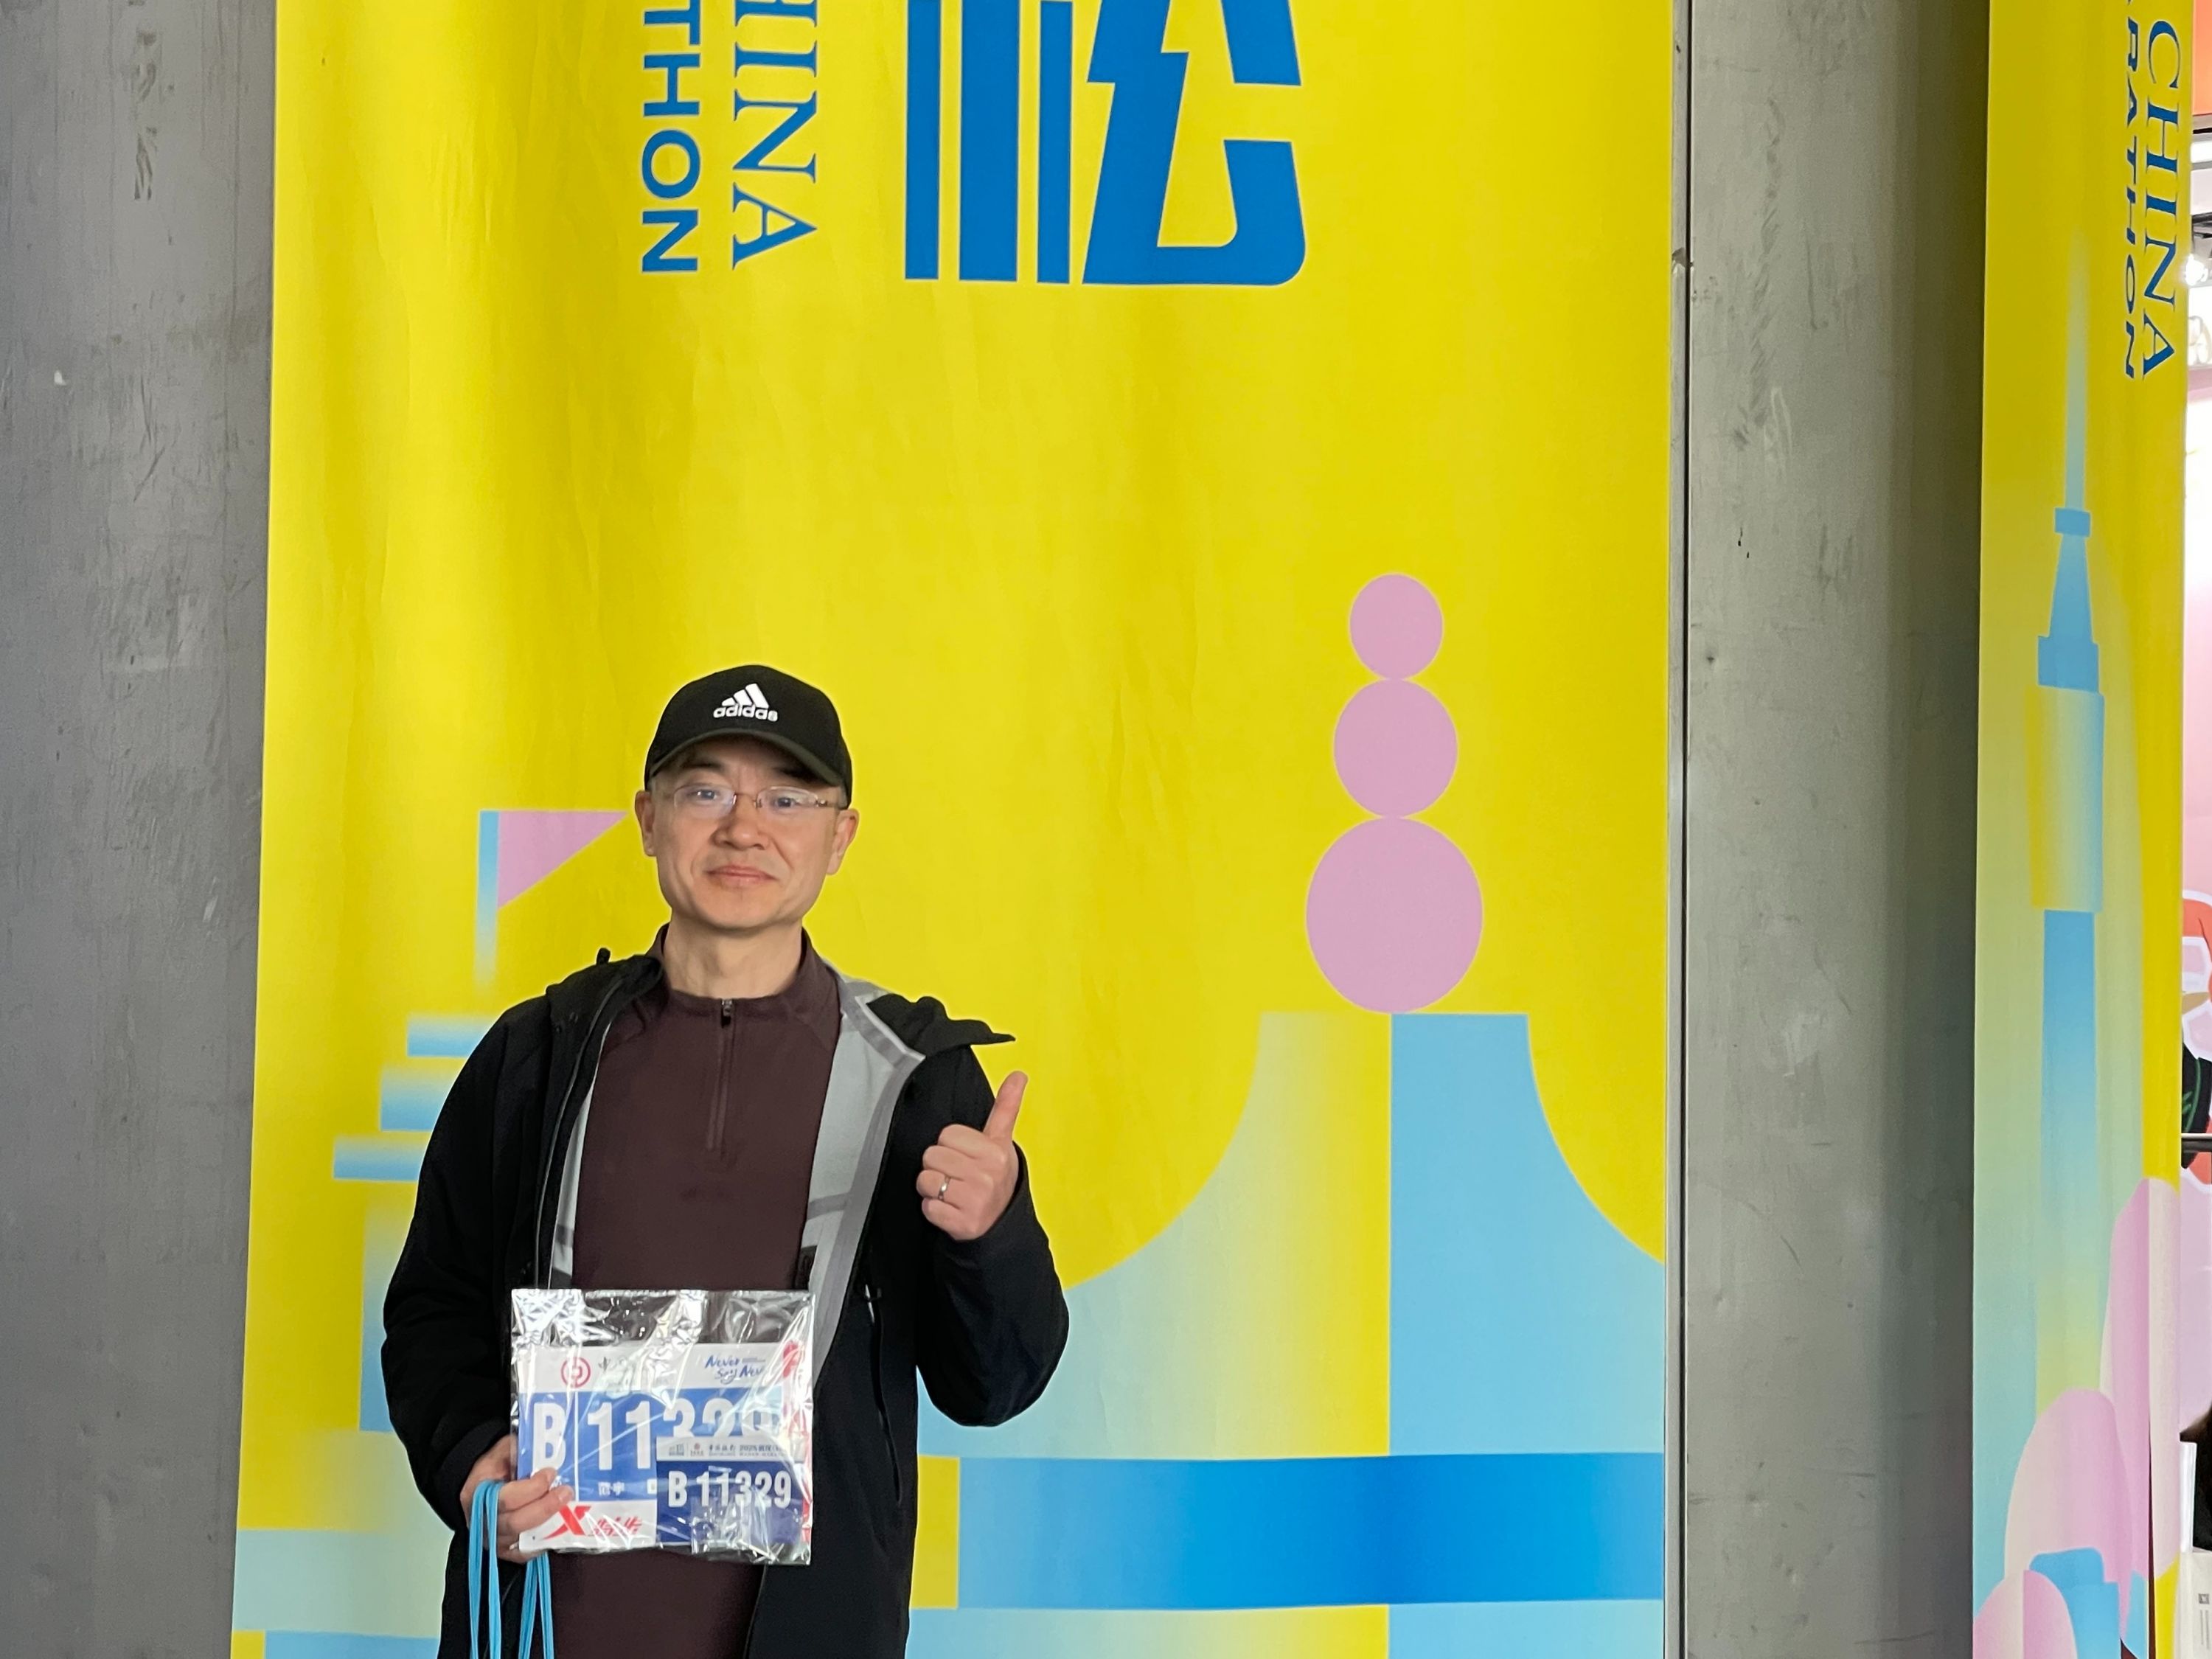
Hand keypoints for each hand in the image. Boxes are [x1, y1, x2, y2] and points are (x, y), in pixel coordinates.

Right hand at [460, 1434, 570, 1561]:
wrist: (481, 1485)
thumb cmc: (494, 1467)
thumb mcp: (502, 1450)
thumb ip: (518, 1452)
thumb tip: (543, 1454)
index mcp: (476, 1494)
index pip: (505, 1498)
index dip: (531, 1489)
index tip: (550, 1473)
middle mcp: (482, 1522)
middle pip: (515, 1523)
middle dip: (545, 1507)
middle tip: (566, 1492)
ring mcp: (493, 1540)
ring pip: (522, 1541)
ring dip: (549, 1525)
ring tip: (568, 1507)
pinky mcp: (505, 1551)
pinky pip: (525, 1554)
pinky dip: (543, 1544)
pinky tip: (560, 1527)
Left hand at [916, 1072, 1025, 1241]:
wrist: (1003, 1222)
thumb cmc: (996, 1177)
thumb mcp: (1002, 1141)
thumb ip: (1006, 1106)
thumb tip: (1019, 1074)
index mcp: (994, 1152)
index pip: (947, 1134)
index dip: (951, 1145)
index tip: (965, 1156)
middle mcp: (986, 1176)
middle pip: (932, 1156)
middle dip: (939, 1166)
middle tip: (958, 1176)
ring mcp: (974, 1202)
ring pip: (926, 1181)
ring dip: (933, 1189)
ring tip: (953, 1192)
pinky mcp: (962, 1224)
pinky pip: (928, 1207)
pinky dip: (934, 1210)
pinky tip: (951, 1209)